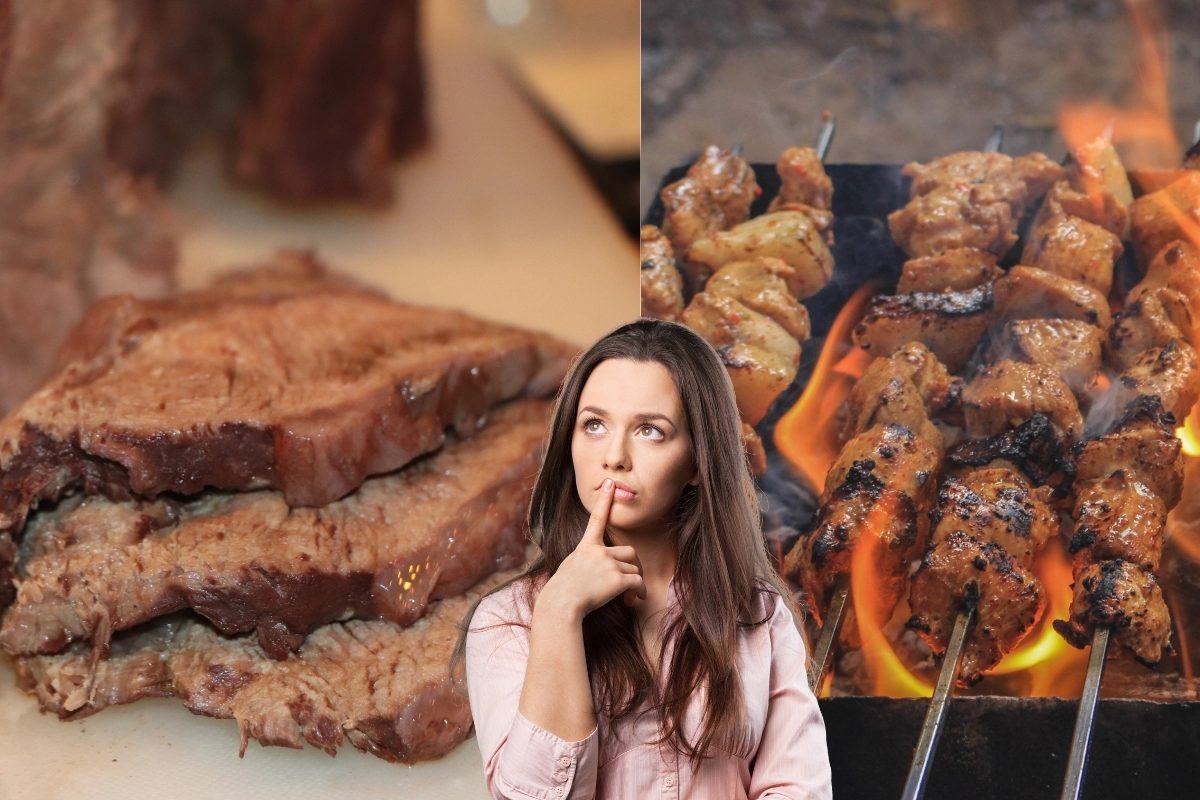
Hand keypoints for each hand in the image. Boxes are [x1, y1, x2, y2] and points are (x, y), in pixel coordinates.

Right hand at [541, 478, 645, 618]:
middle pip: (629, 552)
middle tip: (627, 580)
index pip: (597, 518)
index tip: (610, 483)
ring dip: (632, 583)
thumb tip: (601, 567)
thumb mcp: (571, 567)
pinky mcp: (618, 579)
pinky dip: (640, 591)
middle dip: (631, 565)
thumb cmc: (563, 591)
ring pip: (634, 570)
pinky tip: (634, 599)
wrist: (561, 604)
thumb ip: (587, 561)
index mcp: (586, 546)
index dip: (605, 500)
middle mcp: (599, 551)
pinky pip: (638, 582)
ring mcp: (609, 564)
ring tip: (625, 596)